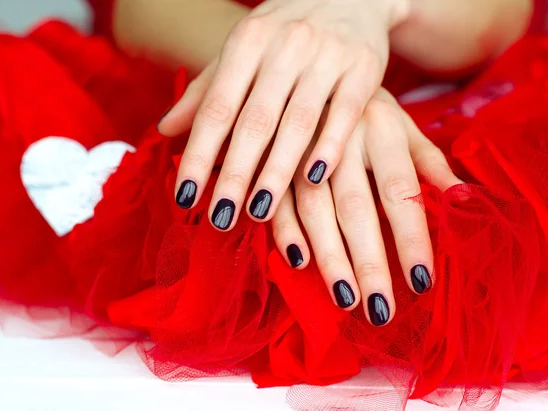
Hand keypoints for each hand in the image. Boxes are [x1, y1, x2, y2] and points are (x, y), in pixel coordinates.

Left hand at [159, 0, 410, 230]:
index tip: (185, 196)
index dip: (198, 153)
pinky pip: (345, 113)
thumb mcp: (243, 49)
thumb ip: (206, 89)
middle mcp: (284, 45)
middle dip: (235, 173)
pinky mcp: (364, 67)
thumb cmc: (285, 31)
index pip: (216, 107)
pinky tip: (312, 180)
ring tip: (258, 211)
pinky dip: (329, 147)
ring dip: (277, 171)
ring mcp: (327, 55)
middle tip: (221, 217)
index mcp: (247, 42)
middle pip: (255, 120)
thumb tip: (165, 129)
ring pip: (298, 122)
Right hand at [271, 88, 461, 325]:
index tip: (422, 281)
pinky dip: (285, 231)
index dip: (411, 238)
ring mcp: (301, 148)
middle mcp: (341, 138)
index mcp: (380, 126)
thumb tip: (464, 201)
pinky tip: (298, 262)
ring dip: (328, 256)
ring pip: (314, 209)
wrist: (308, 66)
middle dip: (368, 261)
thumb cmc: (364, 106)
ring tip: (346, 299)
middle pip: (356, 207)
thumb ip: (430, 161)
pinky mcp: (272, 158)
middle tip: (380, 309)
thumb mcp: (402, 123)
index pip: (401, 191)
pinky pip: (277, 199)